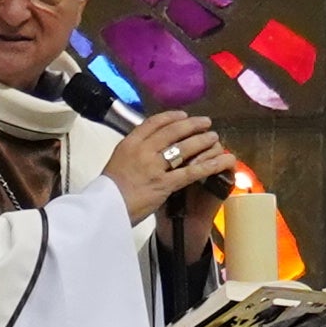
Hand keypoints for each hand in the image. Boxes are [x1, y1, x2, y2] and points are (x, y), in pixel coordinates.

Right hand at [104, 113, 230, 223]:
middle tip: (205, 122)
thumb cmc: (107, 192)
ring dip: (202, 140)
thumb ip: (132, 153)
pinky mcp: (164, 184)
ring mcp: (154, 167)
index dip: (171, 117)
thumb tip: (147, 148)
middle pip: (172, 131)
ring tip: (213, 138)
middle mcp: (143, 151)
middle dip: (192, 125)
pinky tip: (220, 161)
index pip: (153, 123)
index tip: (182, 115)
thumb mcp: (116, 163)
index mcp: (129, 144)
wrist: (104, 210)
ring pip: (184, 148)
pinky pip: (191, 171)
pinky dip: (208, 165)